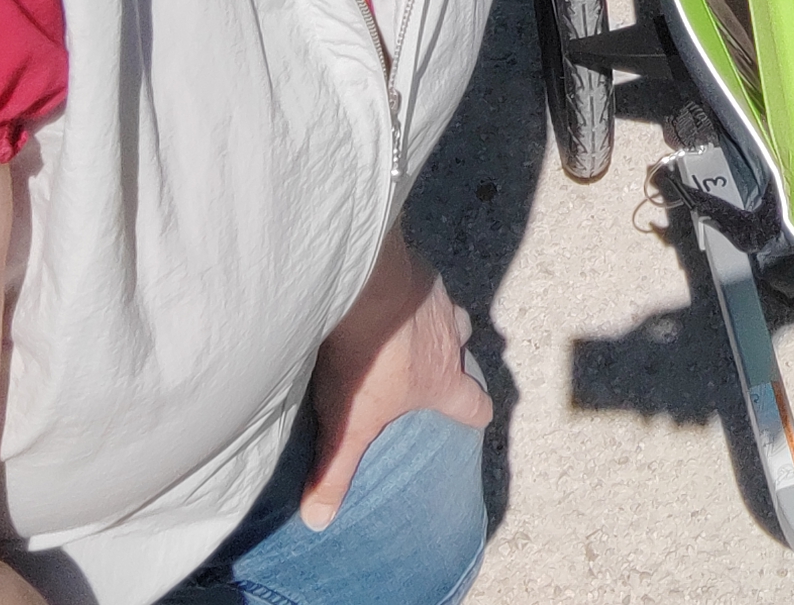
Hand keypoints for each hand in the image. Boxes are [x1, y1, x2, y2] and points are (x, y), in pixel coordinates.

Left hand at [302, 235, 490, 530]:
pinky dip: (407, 292)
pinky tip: (381, 294)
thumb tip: (318, 521)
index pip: (475, 405)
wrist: (364, 285)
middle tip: (428, 366)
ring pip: (449, 314)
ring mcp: (438, 302)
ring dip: (433, 323)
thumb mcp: (347, 423)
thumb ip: (334, 471)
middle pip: (464, 350)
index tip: (471, 417)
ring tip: (405, 328)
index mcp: (440, 381)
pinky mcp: (418, 272)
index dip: (474, 413)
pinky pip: (422, 285)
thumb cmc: (366, 357)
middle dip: (451, 359)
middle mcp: (449, 340)